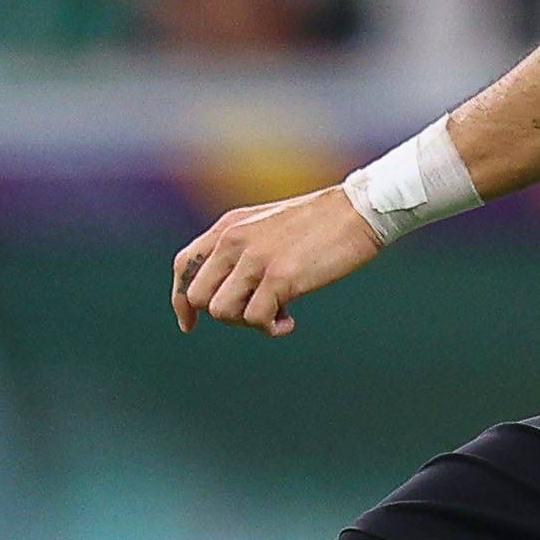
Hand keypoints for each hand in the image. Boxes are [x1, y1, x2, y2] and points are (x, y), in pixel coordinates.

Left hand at [171, 187, 384, 335]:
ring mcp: (256, 258)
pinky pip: (257, 318)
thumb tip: (233, 288)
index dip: (180, 301)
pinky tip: (290, 321)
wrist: (358, 211)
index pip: (184, 266)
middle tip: (255, 312)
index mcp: (229, 226)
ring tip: (277, 314)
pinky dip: (271, 328)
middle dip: (223, 314)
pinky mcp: (280, 277)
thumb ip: (244, 248)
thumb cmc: (321, 222)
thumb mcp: (268, 225)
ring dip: (247, 322)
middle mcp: (235, 240)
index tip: (189, 324)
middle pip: (199, 296)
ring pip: (222, 311)